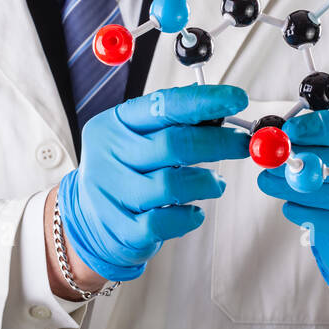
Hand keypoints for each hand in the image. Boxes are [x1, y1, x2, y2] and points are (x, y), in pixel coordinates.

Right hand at [58, 83, 249, 282]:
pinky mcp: (119, 228)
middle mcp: (109, 154)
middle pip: (174, 144)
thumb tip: (221, 112)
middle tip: (242, 145)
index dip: (204, 101)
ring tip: (216, 183)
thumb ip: (172, 124)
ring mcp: (111, 192)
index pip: (164, 105)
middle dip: (218, 143)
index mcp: (116, 123)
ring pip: (171, 185)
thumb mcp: (137, 137)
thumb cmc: (125, 170)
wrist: (86, 218)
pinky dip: (188, 217)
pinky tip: (194, 212)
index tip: (237, 100)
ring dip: (206, 182)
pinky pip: (163, 222)